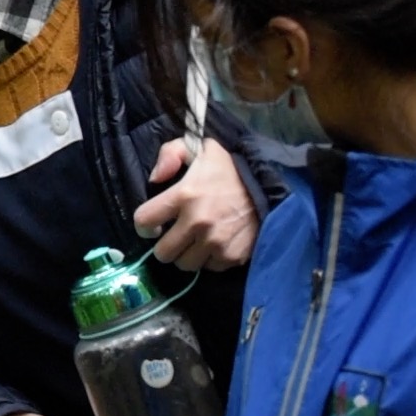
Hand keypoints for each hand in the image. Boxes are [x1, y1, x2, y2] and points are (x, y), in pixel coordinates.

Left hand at [133, 139, 258, 270]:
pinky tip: (214, 244)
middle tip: (174, 235)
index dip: (144, 224)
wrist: (271, 184)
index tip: (152, 224)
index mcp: (184, 195)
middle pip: (163, 253)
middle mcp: (198, 222)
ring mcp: (217, 242)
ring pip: (185, 265)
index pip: (144, 221)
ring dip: (186, 255)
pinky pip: (210, 268)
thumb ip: (169, 155)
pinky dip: (209, 259)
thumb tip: (154, 179)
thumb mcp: (197, 147)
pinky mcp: (234, 255)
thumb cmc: (229, 167)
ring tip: (194, 242)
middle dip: (164, 245)